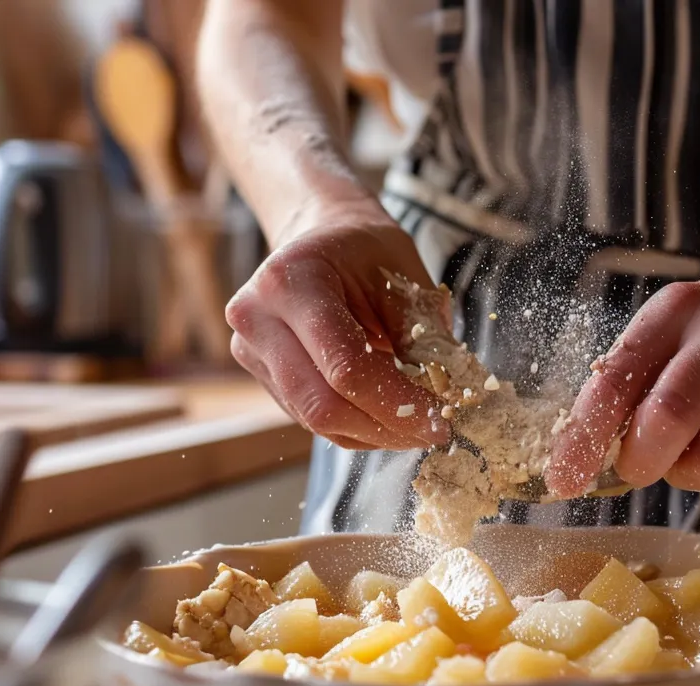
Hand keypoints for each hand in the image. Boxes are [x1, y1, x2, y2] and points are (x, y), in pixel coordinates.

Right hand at [226, 201, 449, 450]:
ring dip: (374, 433)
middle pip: (323, 404)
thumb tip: (446, 402)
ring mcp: (253, 351)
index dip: (398, 404)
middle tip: (434, 434)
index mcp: (290, 282)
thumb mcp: (405, 280)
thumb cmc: (367, 252)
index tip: (441, 422)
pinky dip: (357, 427)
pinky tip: (389, 420)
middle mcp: (257, 318)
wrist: (323, 237)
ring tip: (417, 428)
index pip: (345, 367)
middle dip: (386, 427)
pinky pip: (312, 419)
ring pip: (316, 420)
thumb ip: (422, 338)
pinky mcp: (263, 376)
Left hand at [545, 252, 699, 495]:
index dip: (582, 439)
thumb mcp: (670, 329)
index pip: (614, 381)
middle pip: (666, 421)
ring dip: (693, 471)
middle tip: (643, 464)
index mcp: (675, 311)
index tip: (562, 481)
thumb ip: (630, 383)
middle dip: (641, 462)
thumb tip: (582, 460)